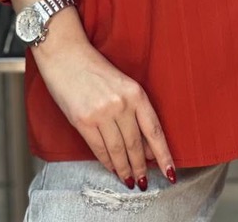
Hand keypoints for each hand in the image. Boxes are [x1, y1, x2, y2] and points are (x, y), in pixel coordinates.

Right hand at [34, 35, 175, 189]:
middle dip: (141, 167)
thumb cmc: (94, 69)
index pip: (154, 130)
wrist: (66, 55)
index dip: (164, 155)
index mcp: (136, 92)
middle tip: (144, 182)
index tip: (171, 173)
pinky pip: (100, 149)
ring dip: (125, 170)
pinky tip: (112, 169)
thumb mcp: (122, 85)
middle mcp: (122, 104)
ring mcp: (102, 113)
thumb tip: (147, 146)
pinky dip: (107, 163)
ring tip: (130, 181)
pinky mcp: (83, 121)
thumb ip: (135, 112)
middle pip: (136, 145)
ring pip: (119, 151)